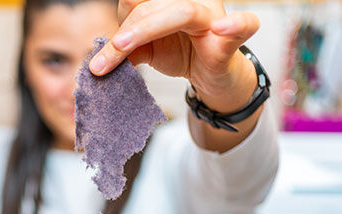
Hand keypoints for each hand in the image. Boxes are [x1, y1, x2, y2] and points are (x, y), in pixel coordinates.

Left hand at [89, 0, 259, 111]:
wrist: (211, 77)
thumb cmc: (181, 54)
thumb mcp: (147, 51)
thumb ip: (126, 50)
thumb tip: (98, 62)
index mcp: (167, 0)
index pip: (136, 1)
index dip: (120, 20)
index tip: (103, 52)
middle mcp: (190, 1)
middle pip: (150, 6)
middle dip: (124, 34)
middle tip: (101, 63)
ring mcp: (212, 17)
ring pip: (181, 13)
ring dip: (147, 29)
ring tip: (122, 47)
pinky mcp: (229, 41)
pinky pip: (243, 25)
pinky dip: (236, 25)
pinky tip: (222, 28)